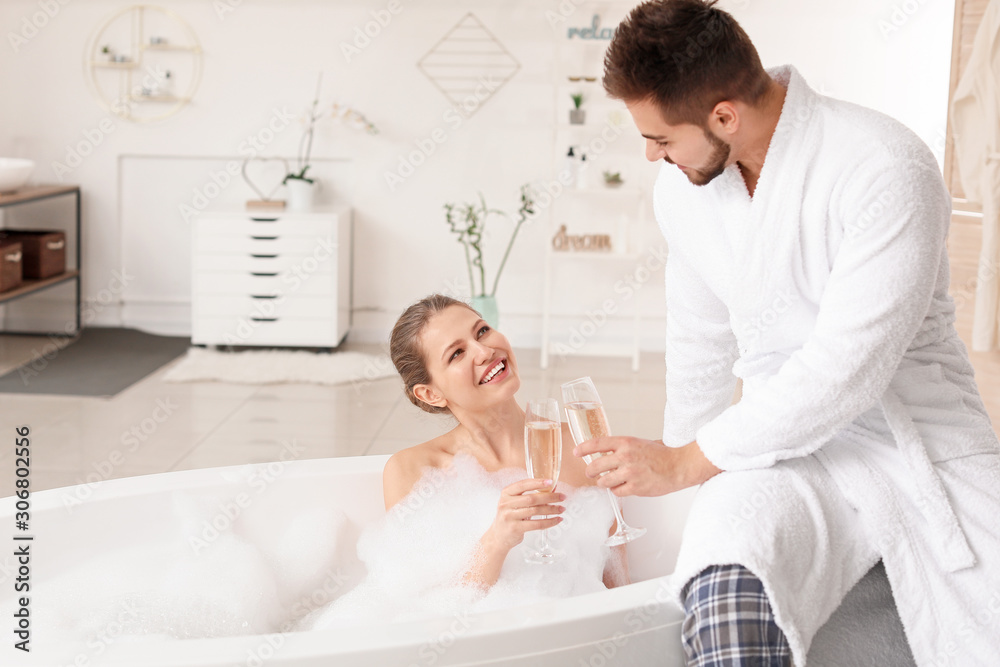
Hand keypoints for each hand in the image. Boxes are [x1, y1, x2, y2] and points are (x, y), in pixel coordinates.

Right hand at [483, 478, 564, 552]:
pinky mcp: (515, 528)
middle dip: (550, 497)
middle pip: (532, 498)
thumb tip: (553, 487)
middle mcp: (506, 503)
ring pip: (535, 511)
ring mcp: (509, 516)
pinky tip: (557, 520)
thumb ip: (532, 494)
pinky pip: (536, 524)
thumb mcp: (516, 503)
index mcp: (506, 493)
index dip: (538, 482)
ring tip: (561, 509)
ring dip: (552, 510)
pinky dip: (549, 522)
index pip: (523, 484)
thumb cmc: (510, 516)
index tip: (551, 482)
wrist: (498, 537)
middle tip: (562, 497)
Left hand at [574, 437, 720, 496]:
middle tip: (591, 473)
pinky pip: (616, 491)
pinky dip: (617, 490)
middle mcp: (625, 456)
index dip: (583, 448)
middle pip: (595, 466)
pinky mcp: (635, 487)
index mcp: (625, 443)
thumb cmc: (660, 455)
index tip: (575, 452)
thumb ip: (621, 448)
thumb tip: (603, 454)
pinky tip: (624, 487)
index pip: (597, 444)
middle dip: (590, 471)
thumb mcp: (638, 444)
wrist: (678, 466)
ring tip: (610, 481)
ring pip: (603, 481)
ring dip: (604, 482)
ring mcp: (629, 472)